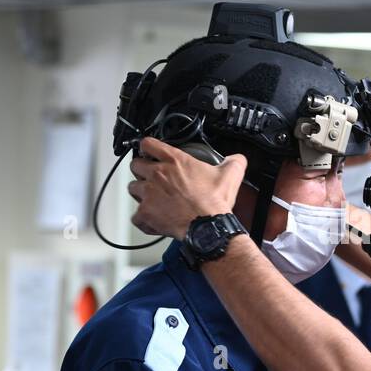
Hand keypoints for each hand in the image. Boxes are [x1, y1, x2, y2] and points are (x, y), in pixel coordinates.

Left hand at [127, 136, 245, 238]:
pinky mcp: (145, 213)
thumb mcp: (230, 175)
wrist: (208, 226)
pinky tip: (152, 220)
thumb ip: (233, 162)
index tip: (149, 152)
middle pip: (135, 165)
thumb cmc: (213, 202)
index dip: (147, 147)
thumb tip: (237, 159)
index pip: (148, 143)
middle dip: (141, 170)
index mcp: (174, 161)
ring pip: (132, 188)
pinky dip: (142, 219)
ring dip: (140, 193)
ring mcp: (148, 194)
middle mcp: (157, 174)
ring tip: (151, 199)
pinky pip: (135, 215)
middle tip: (151, 177)